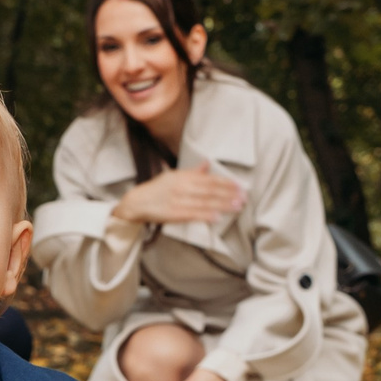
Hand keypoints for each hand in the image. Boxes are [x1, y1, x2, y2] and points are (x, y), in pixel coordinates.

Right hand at [111, 166, 243, 226]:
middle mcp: (181, 187)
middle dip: (228, 194)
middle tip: (243, 197)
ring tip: (236, 207)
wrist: (136, 203)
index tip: (239, 186)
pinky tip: (217, 218)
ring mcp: (177, 201)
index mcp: (183, 177)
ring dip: (222, 205)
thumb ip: (193, 171)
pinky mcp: (173, 214)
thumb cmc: (157, 189)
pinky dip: (205, 216)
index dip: (226, 183)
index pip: (209, 179)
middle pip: (209, 191)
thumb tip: (208, 163)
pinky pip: (192, 215)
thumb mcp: (173, 176)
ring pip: (204, 203)